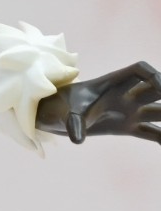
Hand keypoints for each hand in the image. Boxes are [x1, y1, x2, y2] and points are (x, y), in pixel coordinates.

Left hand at [36, 60, 160, 144]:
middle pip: (154, 90)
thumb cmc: (63, 108)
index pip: (138, 70)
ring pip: (158, 112)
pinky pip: (152, 132)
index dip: (151, 75)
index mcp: (112, 83)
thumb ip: (74, 124)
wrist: (59, 116)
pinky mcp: (128, 127)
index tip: (158, 85)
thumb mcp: (68, 114)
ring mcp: (130, 111)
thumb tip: (75, 139)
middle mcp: (125, 95)